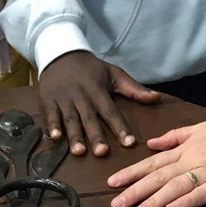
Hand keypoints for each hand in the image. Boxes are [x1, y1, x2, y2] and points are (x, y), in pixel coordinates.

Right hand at [39, 51, 160, 155]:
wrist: (61, 53)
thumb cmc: (90, 68)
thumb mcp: (114, 74)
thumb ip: (134, 89)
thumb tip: (157, 98)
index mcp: (99, 92)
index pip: (111, 112)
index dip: (120, 127)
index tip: (129, 143)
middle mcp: (82, 97)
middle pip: (90, 119)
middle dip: (96, 136)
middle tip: (102, 152)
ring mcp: (64, 99)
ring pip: (70, 120)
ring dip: (74, 136)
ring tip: (79, 152)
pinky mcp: (49, 100)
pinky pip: (50, 114)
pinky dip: (51, 125)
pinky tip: (54, 138)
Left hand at [108, 109, 205, 206]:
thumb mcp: (200, 127)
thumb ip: (174, 137)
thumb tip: (150, 143)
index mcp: (185, 148)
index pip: (152, 163)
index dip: (131, 173)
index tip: (112, 183)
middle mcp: (192, 160)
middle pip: (158, 177)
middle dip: (135, 191)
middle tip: (115, 204)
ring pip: (175, 187)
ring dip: (154, 201)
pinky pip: (203, 193)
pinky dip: (186, 201)